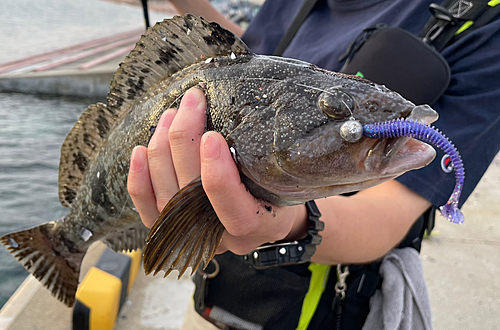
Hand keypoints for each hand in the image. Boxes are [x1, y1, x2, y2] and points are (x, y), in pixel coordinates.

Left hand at [127, 88, 306, 254]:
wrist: (268, 215)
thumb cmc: (279, 188)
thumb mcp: (284, 175)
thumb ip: (262, 157)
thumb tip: (235, 110)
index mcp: (258, 225)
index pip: (234, 210)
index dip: (217, 175)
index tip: (211, 136)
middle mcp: (223, 236)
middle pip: (191, 195)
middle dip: (185, 141)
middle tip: (191, 103)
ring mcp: (195, 235)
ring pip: (166, 199)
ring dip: (162, 150)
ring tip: (171, 115)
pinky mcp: (174, 230)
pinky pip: (148, 210)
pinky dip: (139, 181)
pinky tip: (139, 151)